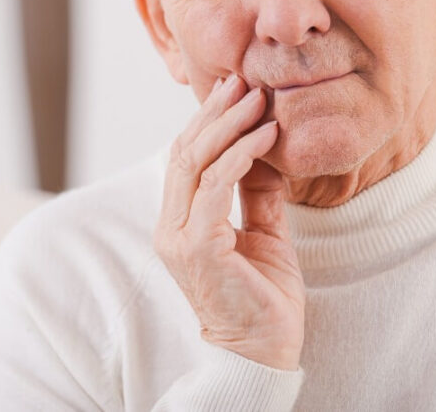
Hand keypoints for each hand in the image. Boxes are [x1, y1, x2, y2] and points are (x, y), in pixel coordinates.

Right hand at [154, 74, 305, 369]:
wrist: (263, 354)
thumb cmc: (262, 298)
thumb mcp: (263, 234)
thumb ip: (255, 194)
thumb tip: (263, 150)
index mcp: (178, 223)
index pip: (185, 159)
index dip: (206, 121)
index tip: (233, 90)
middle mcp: (170, 226)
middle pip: (185, 152)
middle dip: (214, 113)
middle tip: (242, 81)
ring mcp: (179, 237)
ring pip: (196, 163)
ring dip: (229, 125)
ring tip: (258, 98)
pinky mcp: (199, 247)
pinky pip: (216, 188)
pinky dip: (241, 156)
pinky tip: (265, 136)